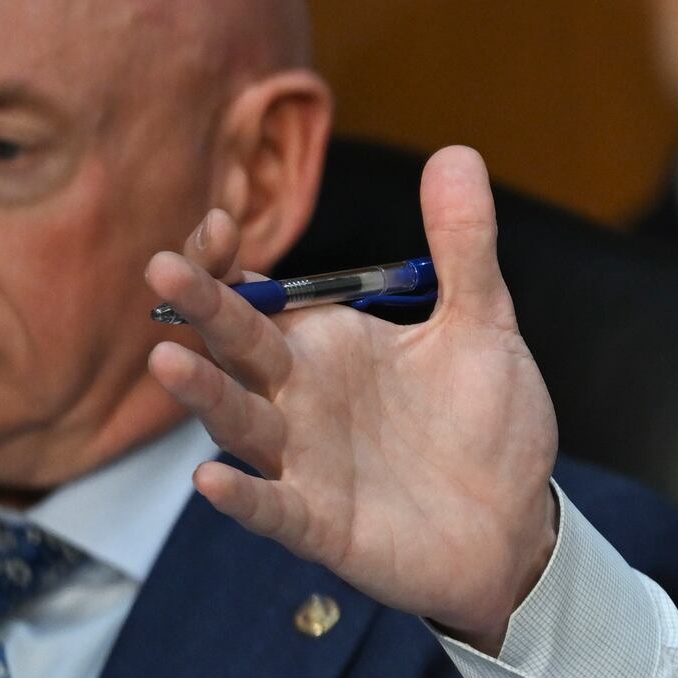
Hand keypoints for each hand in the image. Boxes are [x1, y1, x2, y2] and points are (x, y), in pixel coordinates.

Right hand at [144, 145, 562, 648]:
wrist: (515, 524)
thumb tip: (456, 153)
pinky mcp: (323, 524)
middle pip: (240, 348)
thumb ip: (464, 246)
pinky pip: (274, 509)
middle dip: (204, 310)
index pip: (260, 297)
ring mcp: (306, 463)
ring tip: (168, 360)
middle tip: (162, 268)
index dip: (232, 263)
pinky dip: (243, 496)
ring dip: (205, 395)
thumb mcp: (483, 325)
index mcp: (329, 347)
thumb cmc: (485, 425)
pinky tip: (210, 480)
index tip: (222, 222)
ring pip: (242, 424)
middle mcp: (301, 399)